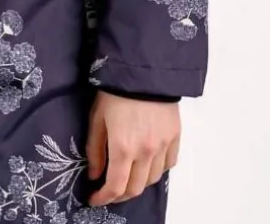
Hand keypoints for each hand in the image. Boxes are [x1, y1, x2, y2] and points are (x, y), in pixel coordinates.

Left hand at [85, 90, 179, 205]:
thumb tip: (94, 174)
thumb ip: (95, 149)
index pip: (115, 186)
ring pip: (152, 179)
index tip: (94, 199)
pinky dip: (158, 170)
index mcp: (123, 147)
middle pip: (135, 188)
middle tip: (109, 191)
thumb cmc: (116, 90)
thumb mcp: (97, 118)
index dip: (104, 198)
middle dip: (119, 195)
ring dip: (138, 184)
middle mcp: (145, 151)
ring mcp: (162, 145)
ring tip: (127, 177)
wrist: (144, 68)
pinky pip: (169, 164)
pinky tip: (148, 164)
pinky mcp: (175, 136)